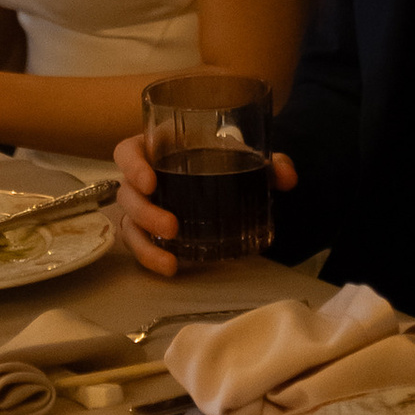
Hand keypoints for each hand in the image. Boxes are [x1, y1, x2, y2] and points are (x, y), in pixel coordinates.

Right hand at [113, 127, 296, 277]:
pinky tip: (171, 267)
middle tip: (172, 227)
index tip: (151, 181)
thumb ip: (270, 160)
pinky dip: (150, 258)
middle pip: (126, 194)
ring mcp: (144, 204)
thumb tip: (288, 176)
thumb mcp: (245, 153)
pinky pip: (139, 243)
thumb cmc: (222, 154)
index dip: (132, 166)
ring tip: (170, 261)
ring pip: (128, 223)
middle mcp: (144, 176)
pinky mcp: (149, 228)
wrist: (222, 172)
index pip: (127, 152)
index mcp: (157, 147)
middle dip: (145, 212)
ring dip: (144, 244)